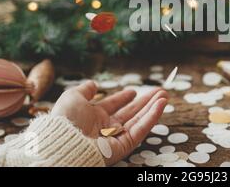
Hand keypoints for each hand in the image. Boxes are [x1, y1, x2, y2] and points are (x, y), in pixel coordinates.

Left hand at [51, 80, 167, 164]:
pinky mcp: (124, 145)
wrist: (64, 142)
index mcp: (93, 116)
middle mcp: (106, 127)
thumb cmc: (66, 119)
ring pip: (139, 120)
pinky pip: (141, 129)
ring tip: (165, 95)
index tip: (133, 91)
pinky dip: (152, 117)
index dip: (123, 98)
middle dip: (145, 102)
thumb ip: (84, 90)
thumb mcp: (73, 97)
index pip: (112, 106)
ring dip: (153, 107)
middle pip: (130, 112)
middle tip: (160, 91)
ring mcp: (116, 136)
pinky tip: (161, 104)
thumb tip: (93, 83)